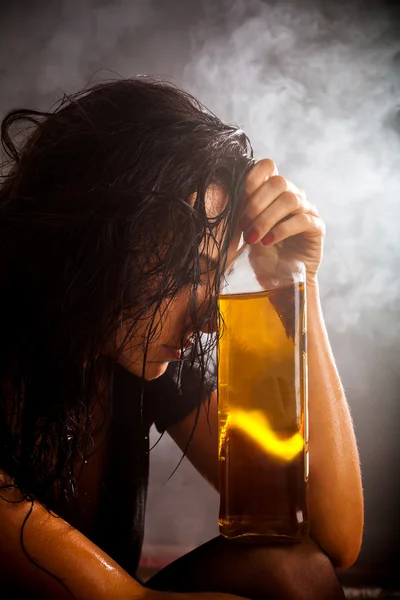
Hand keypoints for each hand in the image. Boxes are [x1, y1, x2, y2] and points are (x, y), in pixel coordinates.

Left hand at [240, 159, 324, 285]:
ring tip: (253, 238)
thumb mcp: (243, 230)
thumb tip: (212, 194)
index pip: (268, 166)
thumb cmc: (260, 253)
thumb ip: (237, 211)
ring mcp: (307, 210)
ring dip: (266, 219)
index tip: (238, 200)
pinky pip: (302, 220)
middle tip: (243, 226)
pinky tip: (268, 242)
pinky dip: (281, 230)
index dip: (252, 178)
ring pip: (289, 200)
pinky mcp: (317, 228)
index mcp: (274, 191)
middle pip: (278, 182)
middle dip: (256, 204)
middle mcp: (293, 195)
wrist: (279, 281)